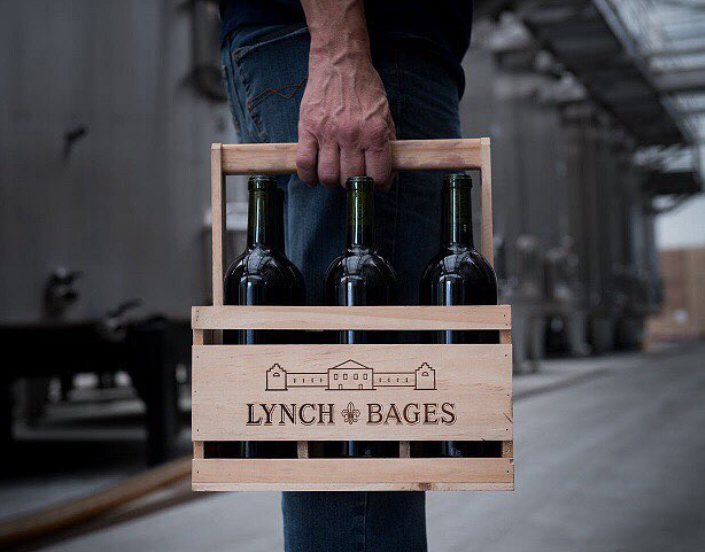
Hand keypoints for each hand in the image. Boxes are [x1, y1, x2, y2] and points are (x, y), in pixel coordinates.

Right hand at [296, 48, 395, 190]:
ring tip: (334, 175)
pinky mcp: (307, 128)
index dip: (377, 185)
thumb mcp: (385, 113)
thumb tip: (388, 174)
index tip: (374, 184)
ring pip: (327, 176)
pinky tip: (313, 177)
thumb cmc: (365, 88)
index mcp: (375, 133)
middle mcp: (352, 135)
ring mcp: (328, 132)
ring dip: (331, 182)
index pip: (377, 176)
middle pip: (350, 179)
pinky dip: (308, 177)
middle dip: (353, 183)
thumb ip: (388, 143)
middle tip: (352, 177)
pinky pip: (304, 163)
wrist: (340, 61)